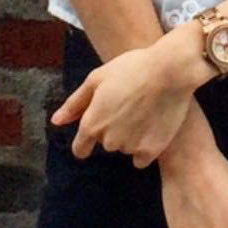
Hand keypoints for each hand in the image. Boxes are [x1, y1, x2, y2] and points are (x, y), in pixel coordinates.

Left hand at [54, 26, 206, 167]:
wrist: (170, 71)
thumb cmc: (131, 69)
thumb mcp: (96, 79)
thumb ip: (75, 103)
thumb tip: (56, 121)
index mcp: (91, 124)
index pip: (80, 148)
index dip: (85, 143)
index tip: (95, 137)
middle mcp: (108, 140)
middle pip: (106, 143)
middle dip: (113, 129)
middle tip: (129, 107)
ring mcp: (130, 146)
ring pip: (125, 147)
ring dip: (131, 136)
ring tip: (145, 112)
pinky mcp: (152, 149)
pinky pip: (142, 158)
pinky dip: (146, 148)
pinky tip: (153, 129)